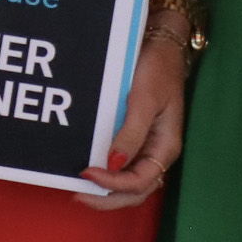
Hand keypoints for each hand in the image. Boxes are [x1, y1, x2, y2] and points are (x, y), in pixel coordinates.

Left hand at [78, 33, 190, 208]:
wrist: (160, 44)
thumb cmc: (157, 69)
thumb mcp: (145, 99)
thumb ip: (131, 133)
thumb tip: (112, 164)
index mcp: (165, 146)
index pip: (140, 182)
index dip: (113, 184)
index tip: (86, 172)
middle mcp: (155, 152)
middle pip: (135, 190)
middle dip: (107, 197)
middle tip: (77, 194)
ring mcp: (146, 146)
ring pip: (128, 181)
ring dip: (105, 189)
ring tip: (79, 186)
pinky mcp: (134, 136)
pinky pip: (121, 163)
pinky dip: (105, 171)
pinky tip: (86, 166)